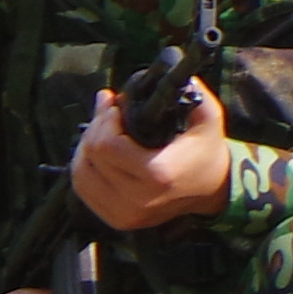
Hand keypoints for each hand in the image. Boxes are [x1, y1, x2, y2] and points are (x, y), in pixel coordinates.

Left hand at [73, 79, 232, 231]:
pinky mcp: (118, 220)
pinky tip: (96, 152)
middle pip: (91, 157)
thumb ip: (193, 93)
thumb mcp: (208, 118)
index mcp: (159, 174)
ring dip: (86, 147)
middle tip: (108, 111)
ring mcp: (126, 214)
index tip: (117, 106)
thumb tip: (168, 73)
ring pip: (81, 174)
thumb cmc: (206, 151)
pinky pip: (84, 190)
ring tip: (101, 130)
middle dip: (95, 127)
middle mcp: (139, 199)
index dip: (105, 121)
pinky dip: (84, 167)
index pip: (107, 146)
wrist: (212, 190)